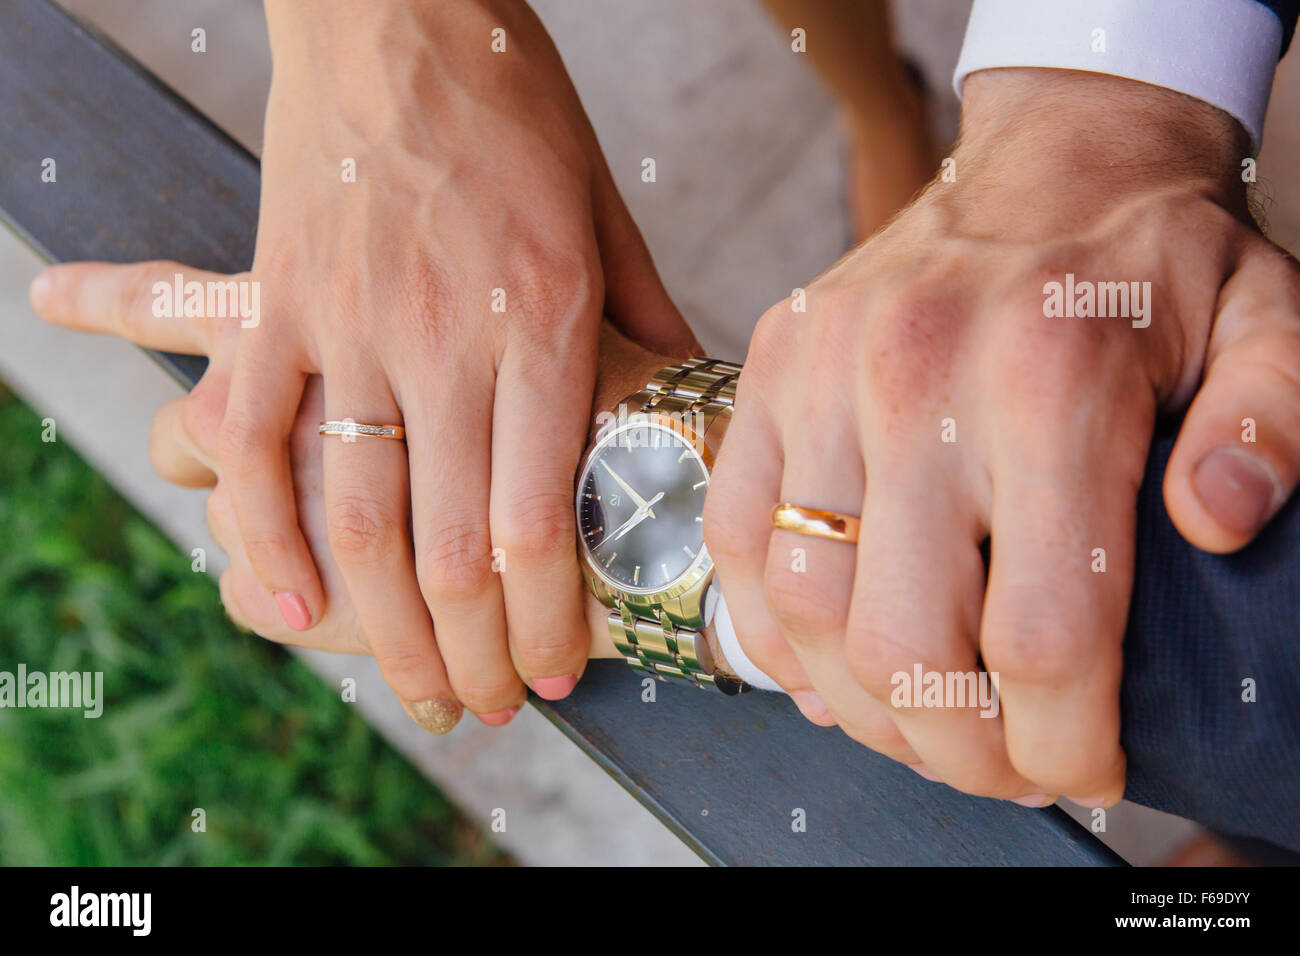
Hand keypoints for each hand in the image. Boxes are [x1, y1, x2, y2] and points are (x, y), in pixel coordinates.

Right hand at [30, 0, 695, 726]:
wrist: (396, 3)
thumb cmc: (514, 105)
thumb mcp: (606, 208)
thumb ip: (645, 318)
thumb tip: (687, 403)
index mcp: (546, 318)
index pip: (538, 519)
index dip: (546, 620)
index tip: (560, 672)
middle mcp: (447, 336)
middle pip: (452, 548)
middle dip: (476, 653)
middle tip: (495, 706)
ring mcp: (350, 322)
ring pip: (358, 516)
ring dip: (387, 631)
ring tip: (422, 690)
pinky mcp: (277, 301)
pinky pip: (247, 439)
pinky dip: (259, 534)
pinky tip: (292, 608)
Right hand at [705, 69, 1299, 805]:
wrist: (1050, 160)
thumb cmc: (1151, 262)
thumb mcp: (1269, 322)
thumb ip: (1274, 421)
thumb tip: (1218, 521)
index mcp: (1050, 376)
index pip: (1041, 631)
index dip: (1062, 741)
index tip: (1085, 765)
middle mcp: (914, 376)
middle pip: (907, 644)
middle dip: (960, 752)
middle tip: (1002, 764)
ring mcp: (821, 374)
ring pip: (808, 607)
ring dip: (864, 705)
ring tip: (921, 724)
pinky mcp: (764, 375)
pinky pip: (737, 540)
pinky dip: (775, 628)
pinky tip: (831, 661)